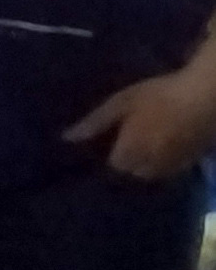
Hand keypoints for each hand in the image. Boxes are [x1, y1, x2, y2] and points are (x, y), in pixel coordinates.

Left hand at [66, 64, 215, 181]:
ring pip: (153, 175)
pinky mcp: (192, 161)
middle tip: (129, 145)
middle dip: (129, 163)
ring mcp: (173, 166)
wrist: (206, 95)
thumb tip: (66, 138)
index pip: (114, 167)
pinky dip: (167, 163)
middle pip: (133, 173)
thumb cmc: (160, 95)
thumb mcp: (122, 102)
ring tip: (147, 147)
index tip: (110, 145)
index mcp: (130, 152)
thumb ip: (95, 122)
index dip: (111, 156)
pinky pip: (174, 170)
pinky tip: (167, 147)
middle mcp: (150, 165)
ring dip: (148, 165)